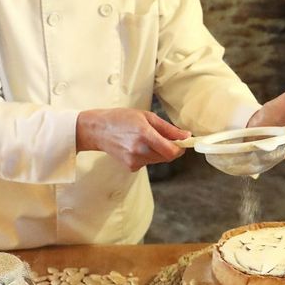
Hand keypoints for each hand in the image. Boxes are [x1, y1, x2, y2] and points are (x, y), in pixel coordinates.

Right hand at [76, 108, 190, 170]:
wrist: (98, 130)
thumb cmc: (121, 119)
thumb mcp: (146, 117)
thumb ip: (168, 128)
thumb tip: (186, 136)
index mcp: (145, 135)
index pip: (171, 151)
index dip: (180, 148)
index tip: (183, 142)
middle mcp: (140, 150)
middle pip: (167, 157)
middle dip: (170, 148)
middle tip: (163, 137)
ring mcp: (134, 161)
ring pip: (158, 160)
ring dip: (159, 151)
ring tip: (145, 139)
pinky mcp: (131, 167)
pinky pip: (148, 162)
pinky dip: (148, 155)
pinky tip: (136, 146)